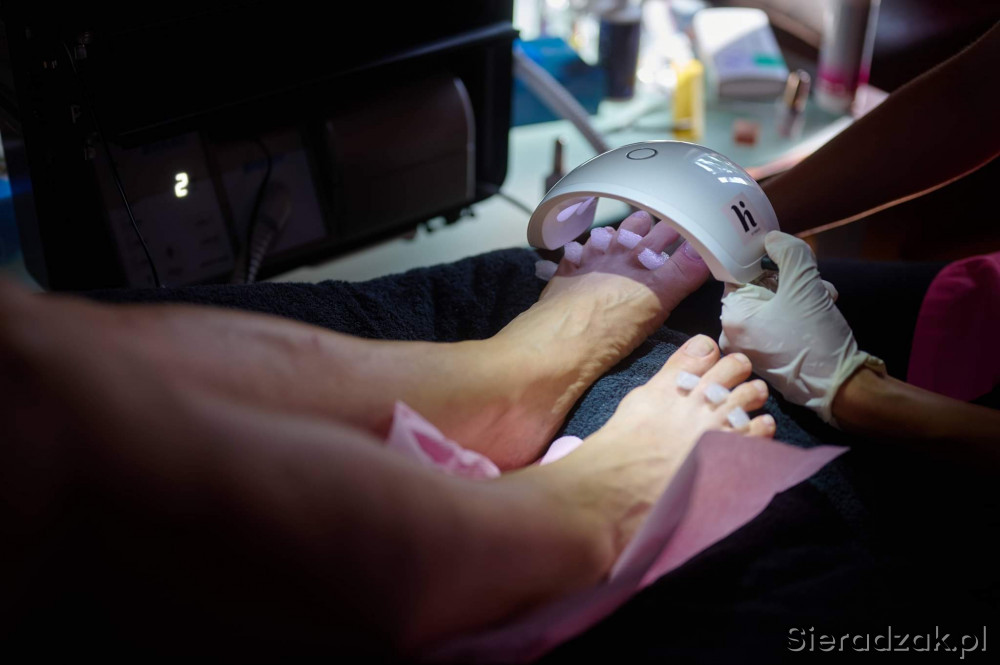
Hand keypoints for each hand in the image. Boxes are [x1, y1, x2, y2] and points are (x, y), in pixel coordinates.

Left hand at [718, 231, 882, 423]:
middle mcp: (733, 334)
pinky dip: (800, 313)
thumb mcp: (804, 284)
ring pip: (774, 303)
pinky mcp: (768, 356)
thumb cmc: (816, 337)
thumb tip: (771, 239)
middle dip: (792, 279)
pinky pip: (779, 323)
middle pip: (760, 288)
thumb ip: (788, 253)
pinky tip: (823, 310)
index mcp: (732, 316)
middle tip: (815, 281)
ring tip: (825, 296)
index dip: (768, 262)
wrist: (839, 386)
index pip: (740, 273)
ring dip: (803, 293)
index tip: (790, 261)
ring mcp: (750, 347)